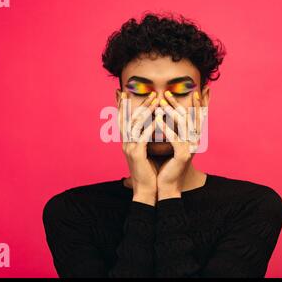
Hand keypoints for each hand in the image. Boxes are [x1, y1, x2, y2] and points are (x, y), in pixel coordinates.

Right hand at [118, 91, 158, 205]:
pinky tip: (157, 117)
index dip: (124, 104)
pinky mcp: (137, 155)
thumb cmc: (149, 171)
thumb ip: (144, 138)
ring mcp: (130, 148)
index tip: (125, 92)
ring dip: (146, 109)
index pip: (124, 118)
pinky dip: (150, 126)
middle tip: (148, 90)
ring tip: (156, 98)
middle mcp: (126, 142)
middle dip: (138, 102)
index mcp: (128, 141)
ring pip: (136, 123)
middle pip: (129, 117)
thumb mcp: (145, 152)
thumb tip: (150, 125)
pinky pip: (143, 136)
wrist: (147, 190)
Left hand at [155, 90, 202, 199]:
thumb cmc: (165, 165)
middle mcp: (194, 142)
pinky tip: (158, 119)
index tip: (190, 91)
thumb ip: (170, 132)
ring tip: (161, 100)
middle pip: (189, 117)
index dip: (194, 104)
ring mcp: (190, 148)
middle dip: (178, 103)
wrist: (165, 186)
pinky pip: (174, 138)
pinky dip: (166, 128)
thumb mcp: (168, 146)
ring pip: (182, 125)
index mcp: (191, 139)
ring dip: (172, 111)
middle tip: (167, 92)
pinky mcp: (182, 155)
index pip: (194, 118)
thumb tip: (163, 116)